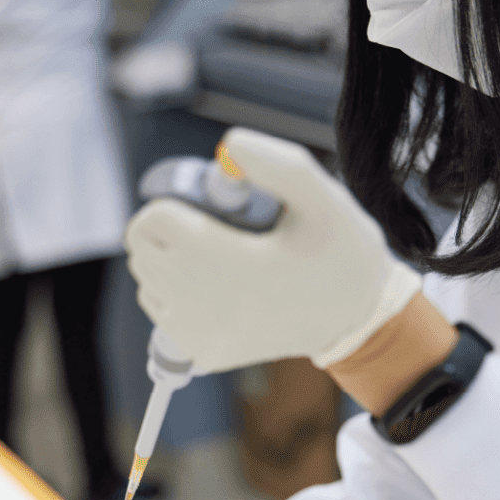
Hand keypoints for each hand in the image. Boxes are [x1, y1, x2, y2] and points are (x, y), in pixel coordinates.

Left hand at [125, 128, 421, 372]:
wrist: (356, 318)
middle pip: (143, 249)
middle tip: (219, 227)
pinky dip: (177, 293)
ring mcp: (199, 335)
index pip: (153, 221)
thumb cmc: (340, 254)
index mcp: (230, 265)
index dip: (175, 201)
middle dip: (170, 227)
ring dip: (171, 260)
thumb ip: (277, 163)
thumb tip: (229, 146)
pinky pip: (163, 311)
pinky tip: (217, 285)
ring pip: (148, 280)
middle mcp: (205, 307)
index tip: (210, 205)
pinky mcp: (201, 353)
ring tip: (222, 256)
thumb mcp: (323, 198)